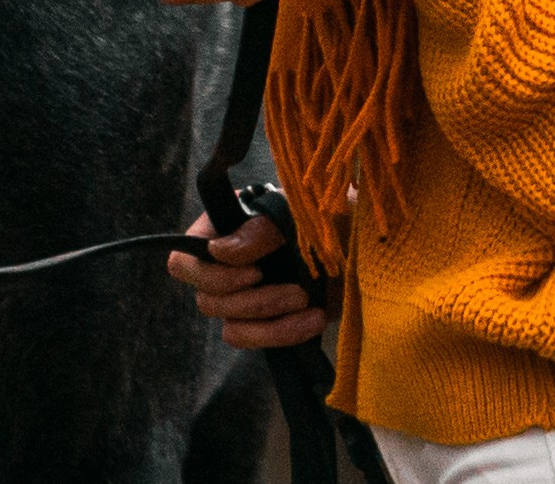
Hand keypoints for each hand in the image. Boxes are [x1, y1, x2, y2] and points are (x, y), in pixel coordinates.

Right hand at [164, 206, 326, 349]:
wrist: (368, 250)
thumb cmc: (333, 217)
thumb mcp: (300, 213)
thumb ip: (261, 228)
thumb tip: (217, 251)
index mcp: (227, 226)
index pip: (186, 257)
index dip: (210, 274)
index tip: (254, 271)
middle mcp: (229, 263)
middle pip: (207, 300)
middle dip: (253, 301)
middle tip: (294, 291)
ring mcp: (247, 295)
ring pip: (230, 326)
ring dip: (269, 320)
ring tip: (307, 303)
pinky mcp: (268, 321)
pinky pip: (254, 341)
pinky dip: (282, 334)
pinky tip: (313, 321)